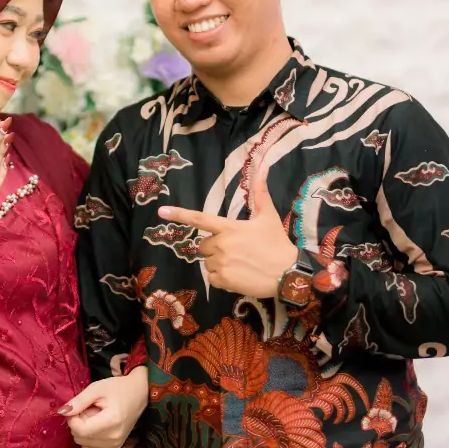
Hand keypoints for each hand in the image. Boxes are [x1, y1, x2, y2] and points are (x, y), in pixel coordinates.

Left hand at [59, 367, 147, 447]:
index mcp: (111, 421)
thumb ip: (78, 401)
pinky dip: (88, 442)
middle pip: (79, 438)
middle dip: (78, 424)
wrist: (139, 394)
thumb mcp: (96, 388)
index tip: (78, 408)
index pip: (80, 430)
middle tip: (88, 411)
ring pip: (83, 446)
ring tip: (94, 419)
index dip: (72, 419)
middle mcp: (114, 438)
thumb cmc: (118, 388)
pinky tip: (95, 429)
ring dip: (83, 433)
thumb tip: (62, 412)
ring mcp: (115, 446)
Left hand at [159, 169, 296, 297]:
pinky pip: (212, 279)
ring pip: (208, 263)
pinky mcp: (222, 281)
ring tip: (241, 264)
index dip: (179, 214)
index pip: (200, 219)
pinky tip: (239, 275)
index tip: (161, 211)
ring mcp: (220, 264)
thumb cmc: (277, 244)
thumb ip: (260, 193)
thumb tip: (262, 166)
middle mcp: (221, 245)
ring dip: (219, 263)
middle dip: (215, 247)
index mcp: (229, 228)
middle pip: (204, 245)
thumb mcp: (268, 216)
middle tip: (237, 250)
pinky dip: (222, 278)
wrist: (287, 274)